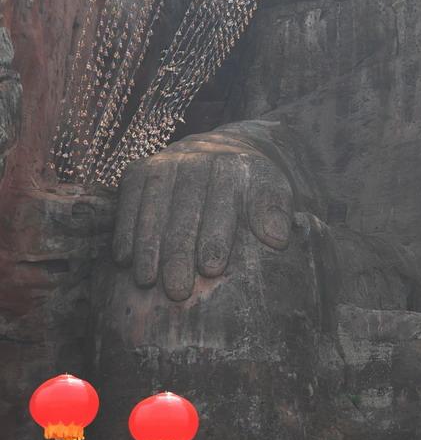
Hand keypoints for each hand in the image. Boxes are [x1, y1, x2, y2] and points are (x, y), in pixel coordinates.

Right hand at [113, 131, 295, 300]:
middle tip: (177, 290)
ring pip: (153, 206)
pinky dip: (125, 229)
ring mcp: (165, 162)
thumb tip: (277, 240)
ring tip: (147, 281)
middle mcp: (197, 158)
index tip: (211, 269)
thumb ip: (275, 212)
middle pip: (185, 209)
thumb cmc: (249, 186)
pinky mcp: (139, 169)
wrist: (223, 150)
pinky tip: (124, 258)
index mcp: (234, 165)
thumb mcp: (273, 191)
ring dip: (148, 246)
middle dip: (179, 252)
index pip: (223, 203)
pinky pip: (129, 200)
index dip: (216, 236)